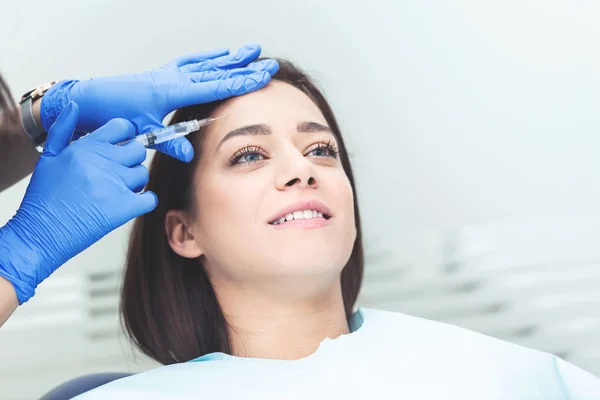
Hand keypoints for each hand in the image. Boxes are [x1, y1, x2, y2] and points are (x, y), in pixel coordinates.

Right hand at [0, 102, 155, 303]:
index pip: (122, 127)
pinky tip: (129, 203)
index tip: (119, 147)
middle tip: (117, 172)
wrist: (43, 232)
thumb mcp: (49, 157)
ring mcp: (117, 184)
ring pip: (143, 174)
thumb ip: (63, 129)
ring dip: (134, 182)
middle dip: (130, 160)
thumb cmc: (45, 195)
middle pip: (138, 150)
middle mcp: (104, 162)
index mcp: (88, 147)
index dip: (125, 136)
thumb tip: (75, 105)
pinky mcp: (125, 207)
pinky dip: (144, 201)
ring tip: (115, 191)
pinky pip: (150, 198)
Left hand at [40, 44, 278, 161]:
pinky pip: (190, 62)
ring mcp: (169, 73)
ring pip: (206, 63)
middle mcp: (174, 78)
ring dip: (230, 58)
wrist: (90, 100)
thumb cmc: (114, 115)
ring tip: (250, 50)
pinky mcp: (162, 73)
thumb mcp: (143, 132)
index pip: (216, 85)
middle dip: (244, 67)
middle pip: (217, 70)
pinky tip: (217, 54)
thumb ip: (169, 142)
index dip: (241, 81)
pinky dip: (206, 57)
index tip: (262, 76)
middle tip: (268, 63)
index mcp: (173, 90)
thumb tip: (190, 155)